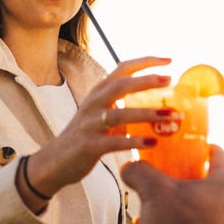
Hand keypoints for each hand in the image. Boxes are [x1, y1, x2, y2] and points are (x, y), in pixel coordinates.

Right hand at [25, 56, 174, 195]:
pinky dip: (134, 141)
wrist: (53, 163)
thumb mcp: (100, 115)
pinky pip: (114, 142)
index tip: (169, 60)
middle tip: (170, 80)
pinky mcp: (88, 145)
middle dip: (146, 81)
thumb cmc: (83, 138)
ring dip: (146, 114)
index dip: (146, 62)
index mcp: (98, 93)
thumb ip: (120, 107)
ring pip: (119, 114)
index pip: (122, 68)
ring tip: (169, 116)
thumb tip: (154, 107)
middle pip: (121, 85)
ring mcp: (89, 124)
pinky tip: (153, 143)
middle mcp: (93, 104)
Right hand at [120, 145, 223, 223]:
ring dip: (188, 201)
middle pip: (216, 183)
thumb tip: (128, 167)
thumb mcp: (152, 190)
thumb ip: (140, 171)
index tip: (197, 145)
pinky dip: (185, 221)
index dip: (207, 148)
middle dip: (194, 177)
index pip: (222, 158)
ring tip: (164, 199)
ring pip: (209, 207)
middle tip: (176, 171)